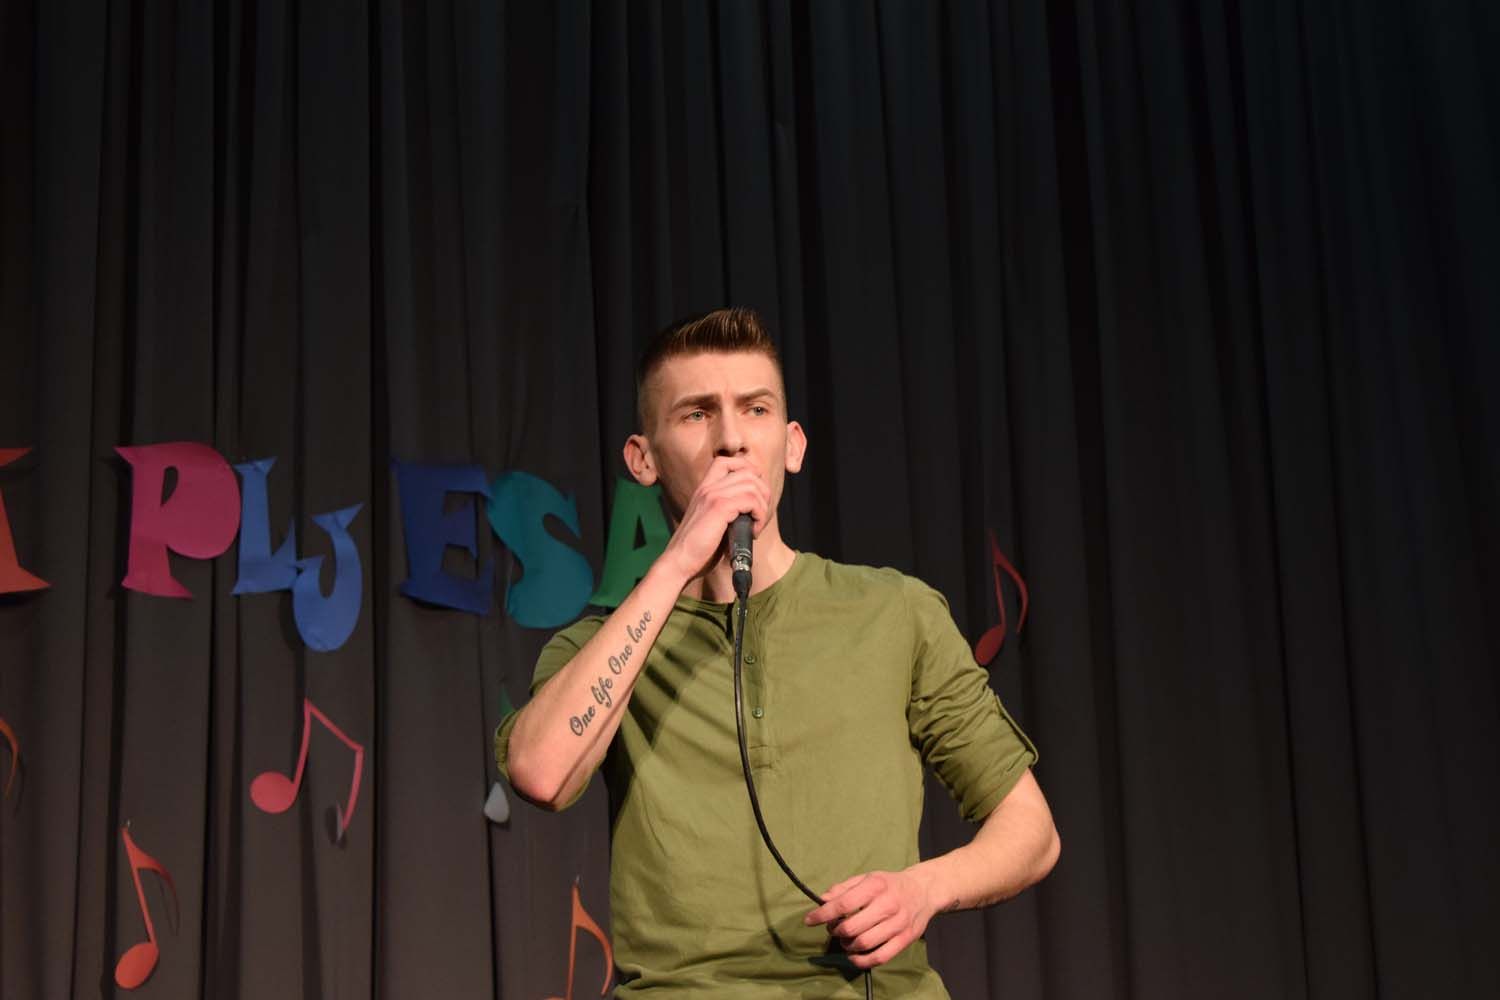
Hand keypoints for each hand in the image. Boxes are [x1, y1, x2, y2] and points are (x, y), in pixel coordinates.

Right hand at [658, 456, 770, 583]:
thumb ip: (729, 511)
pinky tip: (753, 532)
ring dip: (762, 506)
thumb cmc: (698, 549)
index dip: (748, 471)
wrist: (679, 562)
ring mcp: (712, 495)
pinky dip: (760, 516)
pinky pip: (751, 500)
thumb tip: (753, 510)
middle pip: (748, 471)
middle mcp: (708, 488)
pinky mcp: (719, 508)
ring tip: (756, 526)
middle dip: (762, 493)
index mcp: (704, 489)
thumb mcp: (713, 523)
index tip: (754, 495)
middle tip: (759, 516)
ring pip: (753, 484)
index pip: (728, 461)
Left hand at [803, 869, 937, 968]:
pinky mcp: (904, 940)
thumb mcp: (867, 878)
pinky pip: (879, 957)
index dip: (822, 914)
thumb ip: (844, 888)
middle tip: (834, 929)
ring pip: (863, 944)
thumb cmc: (890, 885)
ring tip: (845, 939)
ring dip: (847, 945)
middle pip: (851, 927)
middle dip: (836, 931)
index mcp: (875, 886)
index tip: (809, 920)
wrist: (923, 891)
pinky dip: (861, 961)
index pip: (843, 904)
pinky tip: (854, 955)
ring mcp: (897, 924)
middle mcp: (887, 905)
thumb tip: (823, 900)